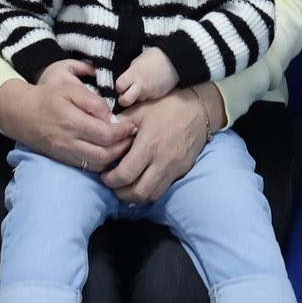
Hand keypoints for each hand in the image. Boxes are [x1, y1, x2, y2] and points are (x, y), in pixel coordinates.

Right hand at [0, 60, 132, 172]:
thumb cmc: (48, 97)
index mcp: (72, 122)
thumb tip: (112, 116)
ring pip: (97, 165)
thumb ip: (93, 102)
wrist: (21, 114)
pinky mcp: (63, 160)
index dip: (124, 132)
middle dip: (123, 148)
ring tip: (123, 145)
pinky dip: (102, 162)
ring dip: (114, 158)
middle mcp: (68, 142)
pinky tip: (109, 152)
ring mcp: (65, 154)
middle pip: (104, 155)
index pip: (106, 135)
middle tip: (132, 138)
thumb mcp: (70, 89)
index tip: (132, 125)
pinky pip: (87, 167)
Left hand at [105, 85, 212, 202]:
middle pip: (138, 192)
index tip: (105, 174)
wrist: (199, 109)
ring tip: (126, 186)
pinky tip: (142, 182)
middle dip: (120, 193)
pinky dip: (149, 191)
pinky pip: (163, 189)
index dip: (110, 180)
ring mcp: (174, 169)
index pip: (125, 175)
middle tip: (113, 184)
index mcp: (148, 145)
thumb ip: (120, 122)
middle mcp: (162, 161)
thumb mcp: (141, 109)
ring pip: (151, 196)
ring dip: (135, 196)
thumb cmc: (167, 106)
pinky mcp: (182, 171)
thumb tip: (102, 131)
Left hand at [114, 47, 178, 107]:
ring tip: (144, 88)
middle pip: (125, 101)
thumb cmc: (155, 57)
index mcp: (133, 74)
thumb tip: (128, 81)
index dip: (120, 87)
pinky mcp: (157, 97)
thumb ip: (131, 72)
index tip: (123, 85)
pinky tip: (152, 88)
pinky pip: (148, 100)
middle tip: (128, 94)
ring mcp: (149, 93)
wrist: (175, 61)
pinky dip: (148, 96)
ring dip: (138, 97)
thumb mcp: (138, 61)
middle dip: (124, 99)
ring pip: (138, 101)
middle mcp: (140, 86)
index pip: (119, 86)